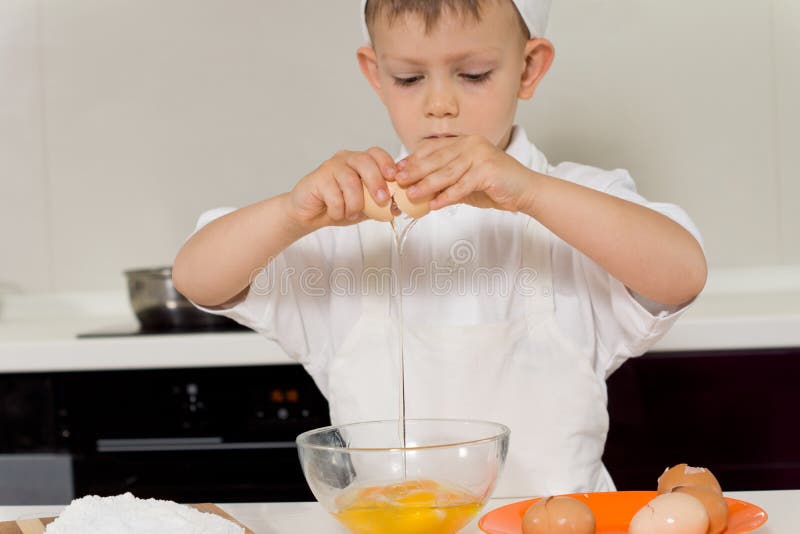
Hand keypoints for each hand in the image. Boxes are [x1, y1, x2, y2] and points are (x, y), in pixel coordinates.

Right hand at [287, 147, 396, 229]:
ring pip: (350, 181)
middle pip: (365, 162)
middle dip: (376, 182)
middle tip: (382, 200)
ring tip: (351, 214)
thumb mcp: (365, 207)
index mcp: (360, 162)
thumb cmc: (338, 206)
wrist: (309, 215)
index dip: (387, 163)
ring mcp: (330, 167)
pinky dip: (338, 210)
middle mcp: (346, 159)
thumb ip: (380, 205)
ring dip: (355, 203)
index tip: (393, 178)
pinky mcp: (317, 179)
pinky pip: (334, 195)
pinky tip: (335, 213)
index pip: (376, 153)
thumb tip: (400, 208)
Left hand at [394, 135, 538, 212]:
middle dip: (416, 171)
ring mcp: (480, 155)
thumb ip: (446, 182)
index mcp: (465, 142)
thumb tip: (418, 190)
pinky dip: (447, 196)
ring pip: (448, 172)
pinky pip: (462, 185)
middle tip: (399, 182)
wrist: (525, 191)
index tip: (398, 171)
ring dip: (427, 185)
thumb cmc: (495, 186)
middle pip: (437, 159)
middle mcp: (471, 144)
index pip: (433, 149)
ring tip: (412, 195)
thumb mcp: (465, 182)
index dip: (413, 159)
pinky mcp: (488, 170)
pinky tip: (435, 205)